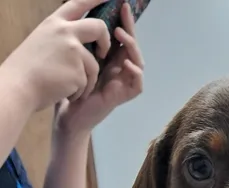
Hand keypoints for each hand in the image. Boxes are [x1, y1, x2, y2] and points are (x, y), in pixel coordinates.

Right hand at [2, 0, 110, 113]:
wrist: (19, 87)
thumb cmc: (27, 68)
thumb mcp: (42, 40)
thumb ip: (59, 36)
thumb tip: (76, 40)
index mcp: (55, 23)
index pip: (78, 3)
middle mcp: (66, 32)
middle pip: (99, 27)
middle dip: (106, 41)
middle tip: (103, 54)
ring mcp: (74, 51)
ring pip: (94, 65)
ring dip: (87, 81)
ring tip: (70, 88)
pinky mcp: (78, 72)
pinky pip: (87, 84)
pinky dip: (79, 93)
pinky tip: (65, 93)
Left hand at [55, 3, 143, 136]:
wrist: (68, 113)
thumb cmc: (71, 86)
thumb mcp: (79, 58)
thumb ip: (87, 42)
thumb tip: (88, 18)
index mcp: (110, 58)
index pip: (121, 37)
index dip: (123, 21)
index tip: (121, 4)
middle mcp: (119, 69)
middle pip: (132, 46)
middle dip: (130, 28)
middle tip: (124, 13)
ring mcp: (122, 82)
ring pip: (138, 62)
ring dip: (132, 47)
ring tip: (121, 36)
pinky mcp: (123, 96)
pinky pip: (138, 84)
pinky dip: (135, 74)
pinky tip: (127, 64)